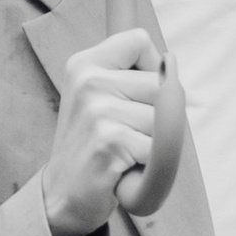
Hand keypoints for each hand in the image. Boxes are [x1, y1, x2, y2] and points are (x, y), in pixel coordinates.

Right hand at [43, 29, 162, 235]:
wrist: (62, 195)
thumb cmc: (92, 147)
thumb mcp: (101, 98)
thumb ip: (132, 76)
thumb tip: (172, 65)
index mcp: (85, 64)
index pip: (138, 40)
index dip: (154, 69)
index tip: (140, 95)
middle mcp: (88, 81)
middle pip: (162, 84)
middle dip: (158, 116)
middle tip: (128, 135)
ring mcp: (97, 111)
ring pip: (165, 120)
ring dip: (155, 144)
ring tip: (126, 153)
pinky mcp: (110, 141)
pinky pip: (159, 150)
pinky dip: (150, 166)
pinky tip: (124, 169)